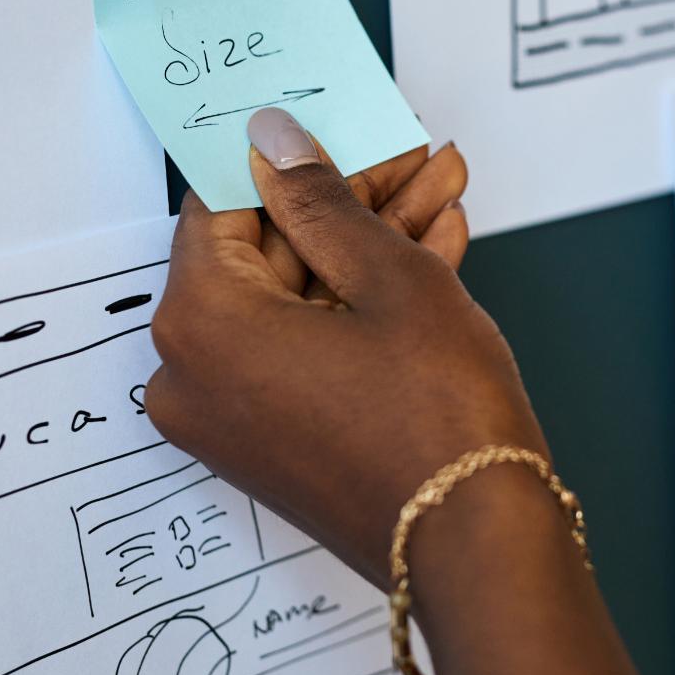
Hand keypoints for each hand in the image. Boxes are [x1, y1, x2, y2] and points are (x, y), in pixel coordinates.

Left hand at [145, 108, 546, 585]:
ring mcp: (233, 416)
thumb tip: (276, 143)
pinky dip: (360, 307)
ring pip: (299, 300)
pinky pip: (306, 348)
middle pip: (268, 253)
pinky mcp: (274, 442)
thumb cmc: (437, 418)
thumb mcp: (389, 275)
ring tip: (442, 197)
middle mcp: (195, 375)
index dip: (293, 159)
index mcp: (201, 323)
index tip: (339, 133)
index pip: (226, 204)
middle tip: (412, 162)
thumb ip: (323, 199)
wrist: (479, 541)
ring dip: (369, 249)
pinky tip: (430, 253)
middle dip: (351, 202)